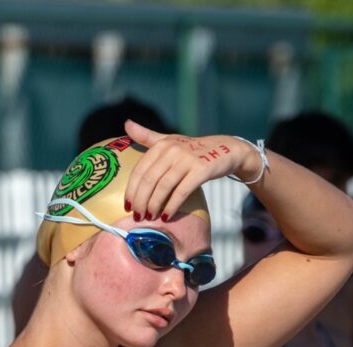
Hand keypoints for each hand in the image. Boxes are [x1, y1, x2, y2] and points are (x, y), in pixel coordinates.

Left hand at [123, 119, 261, 220]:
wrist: (226, 150)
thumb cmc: (192, 149)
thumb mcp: (169, 140)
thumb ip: (147, 136)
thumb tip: (126, 124)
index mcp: (161, 145)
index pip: (139, 171)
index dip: (131, 190)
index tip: (127, 206)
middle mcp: (172, 150)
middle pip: (149, 180)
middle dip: (140, 201)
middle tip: (137, 216)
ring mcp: (187, 159)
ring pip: (163, 187)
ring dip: (154, 205)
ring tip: (150, 217)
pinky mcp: (201, 170)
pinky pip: (181, 191)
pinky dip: (171, 206)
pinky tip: (165, 216)